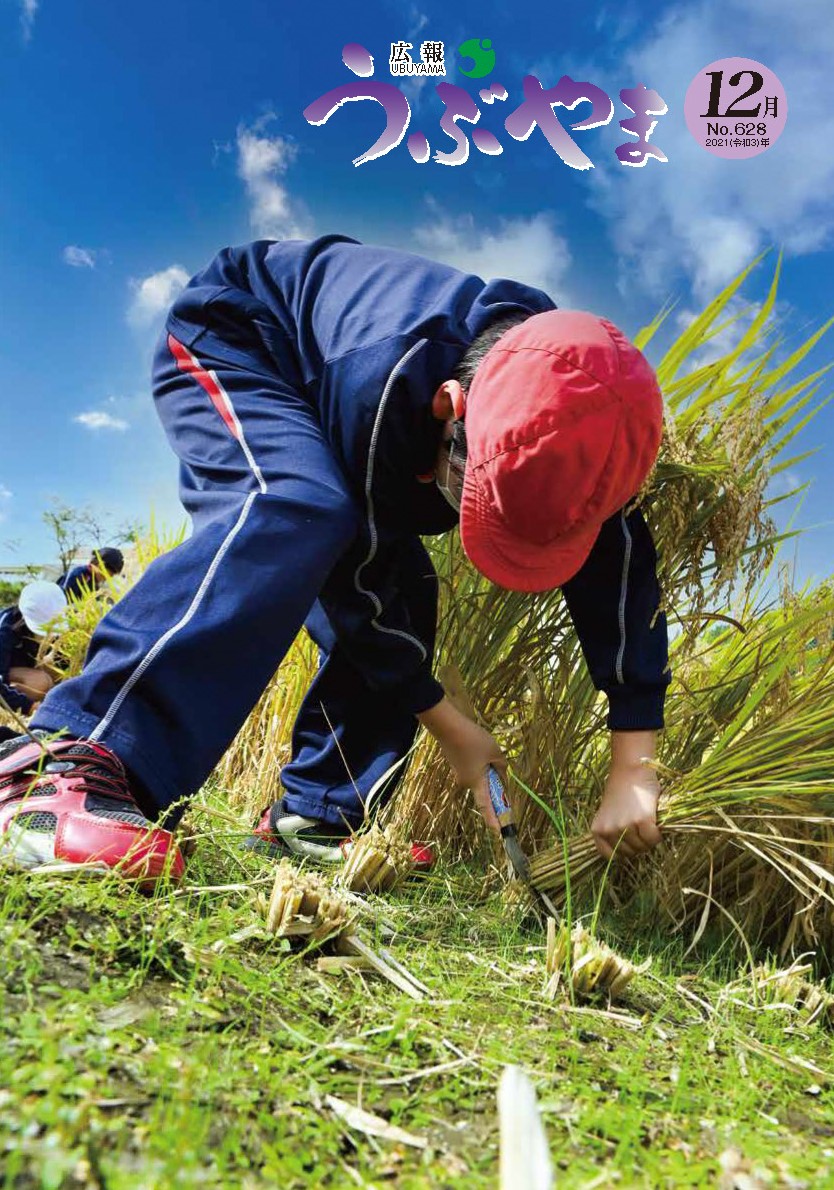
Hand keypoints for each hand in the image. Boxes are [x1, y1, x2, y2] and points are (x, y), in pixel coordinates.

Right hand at [417, 696, 505, 830]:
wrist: (448, 726)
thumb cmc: (473, 741)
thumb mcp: (494, 752)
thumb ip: (501, 766)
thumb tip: (501, 774)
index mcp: (477, 783)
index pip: (486, 806)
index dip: (493, 820)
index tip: (499, 832)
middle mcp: (466, 782)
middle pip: (484, 788)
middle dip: (494, 782)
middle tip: (500, 767)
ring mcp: (459, 773)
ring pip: (479, 776)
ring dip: (487, 769)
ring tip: (487, 749)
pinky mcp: (456, 764)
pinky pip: (472, 769)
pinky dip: (479, 763)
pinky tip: (479, 746)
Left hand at [591, 731, 660, 859]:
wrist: (630, 768)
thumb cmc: (622, 790)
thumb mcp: (610, 814)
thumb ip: (614, 832)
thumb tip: (630, 853)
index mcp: (597, 830)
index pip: (609, 856)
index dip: (623, 851)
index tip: (630, 842)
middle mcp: (609, 830)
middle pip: (630, 853)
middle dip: (638, 845)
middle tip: (643, 830)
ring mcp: (625, 826)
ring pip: (643, 847)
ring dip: (649, 840)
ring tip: (649, 824)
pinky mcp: (642, 821)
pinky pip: (653, 839)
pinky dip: (658, 835)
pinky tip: (657, 824)